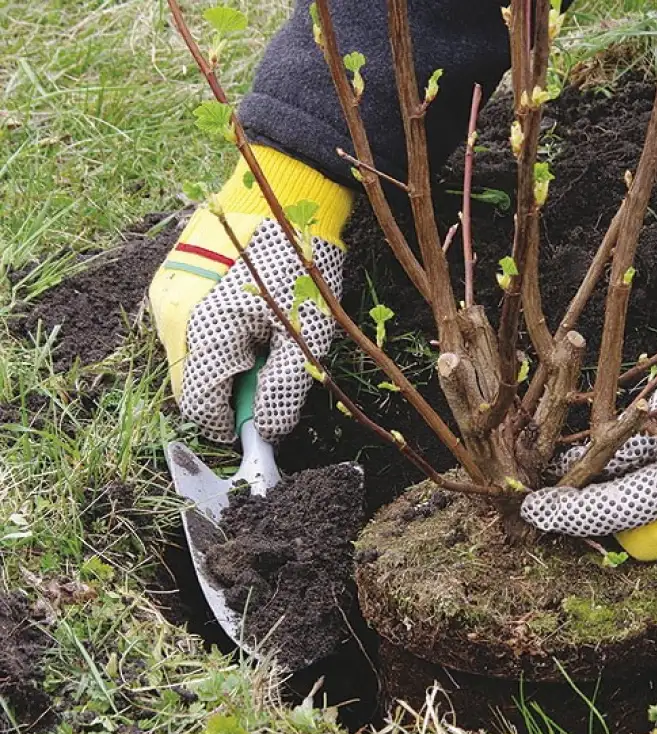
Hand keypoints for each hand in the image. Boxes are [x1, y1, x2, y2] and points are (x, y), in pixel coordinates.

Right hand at [148, 146, 351, 442]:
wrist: (280, 192)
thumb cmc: (298, 263)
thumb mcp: (305, 333)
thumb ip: (282, 389)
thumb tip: (268, 432)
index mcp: (204, 332)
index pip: (200, 407)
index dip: (231, 424)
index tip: (260, 424)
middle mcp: (172, 317)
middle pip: (190, 384)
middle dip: (228, 390)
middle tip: (268, 366)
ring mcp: (166, 295)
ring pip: (187, 357)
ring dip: (221, 361)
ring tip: (260, 331)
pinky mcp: (170, 279)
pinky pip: (185, 327)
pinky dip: (212, 334)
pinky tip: (243, 312)